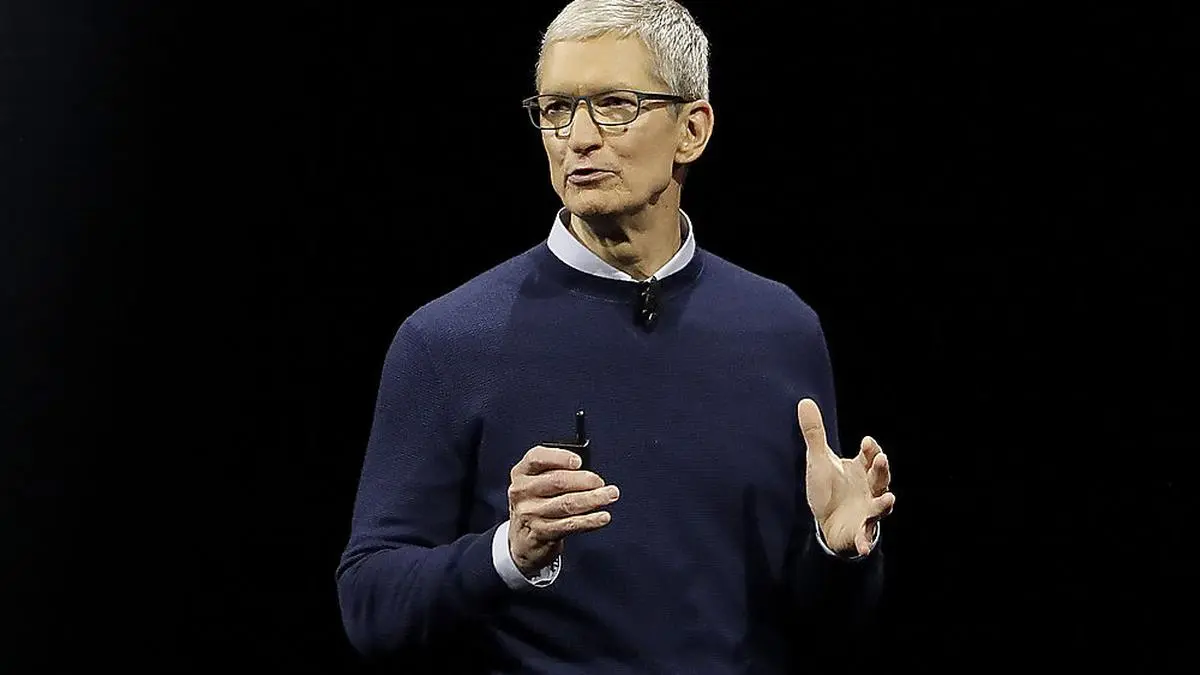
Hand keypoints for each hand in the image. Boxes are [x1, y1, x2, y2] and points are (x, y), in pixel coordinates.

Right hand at [507, 445, 618, 575]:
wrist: (523, 538)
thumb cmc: (537, 502)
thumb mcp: (538, 482)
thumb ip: (557, 471)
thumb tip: (588, 471)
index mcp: (522, 473)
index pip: (537, 458)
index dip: (560, 457)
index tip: (579, 461)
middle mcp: (522, 492)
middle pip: (557, 481)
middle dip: (584, 480)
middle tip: (600, 482)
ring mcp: (530, 513)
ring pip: (567, 503)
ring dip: (593, 499)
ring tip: (609, 495)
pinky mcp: (541, 532)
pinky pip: (570, 524)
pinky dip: (590, 520)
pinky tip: (602, 517)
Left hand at [798, 398, 894, 555]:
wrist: (828, 522)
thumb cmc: (828, 488)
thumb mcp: (819, 460)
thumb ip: (815, 433)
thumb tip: (804, 401)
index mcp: (861, 471)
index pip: (870, 457)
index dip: (870, 450)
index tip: (866, 442)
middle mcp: (869, 490)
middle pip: (880, 478)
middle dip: (881, 469)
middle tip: (880, 458)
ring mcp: (868, 511)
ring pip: (880, 506)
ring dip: (884, 503)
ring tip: (889, 498)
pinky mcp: (860, 531)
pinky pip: (865, 537)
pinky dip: (865, 542)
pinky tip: (864, 548)